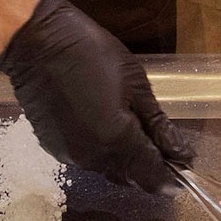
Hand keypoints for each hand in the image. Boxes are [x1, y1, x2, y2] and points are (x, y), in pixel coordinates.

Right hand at [0, 0, 192, 192]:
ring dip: (123, 158)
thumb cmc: (91, 53)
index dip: (171, 177)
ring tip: (128, 126)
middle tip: (158, 139)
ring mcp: (69, 155)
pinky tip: (100, 122)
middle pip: (130, 178)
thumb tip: (181, 154)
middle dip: (147, 166)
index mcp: (117, 141)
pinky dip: (100, 149)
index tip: (183, 165)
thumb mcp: (135, 83)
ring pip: (107, 169)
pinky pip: (86, 158)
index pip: (153, 177)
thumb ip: (157, 124)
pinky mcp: (52, 147)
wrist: (36, 42)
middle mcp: (92, 158)